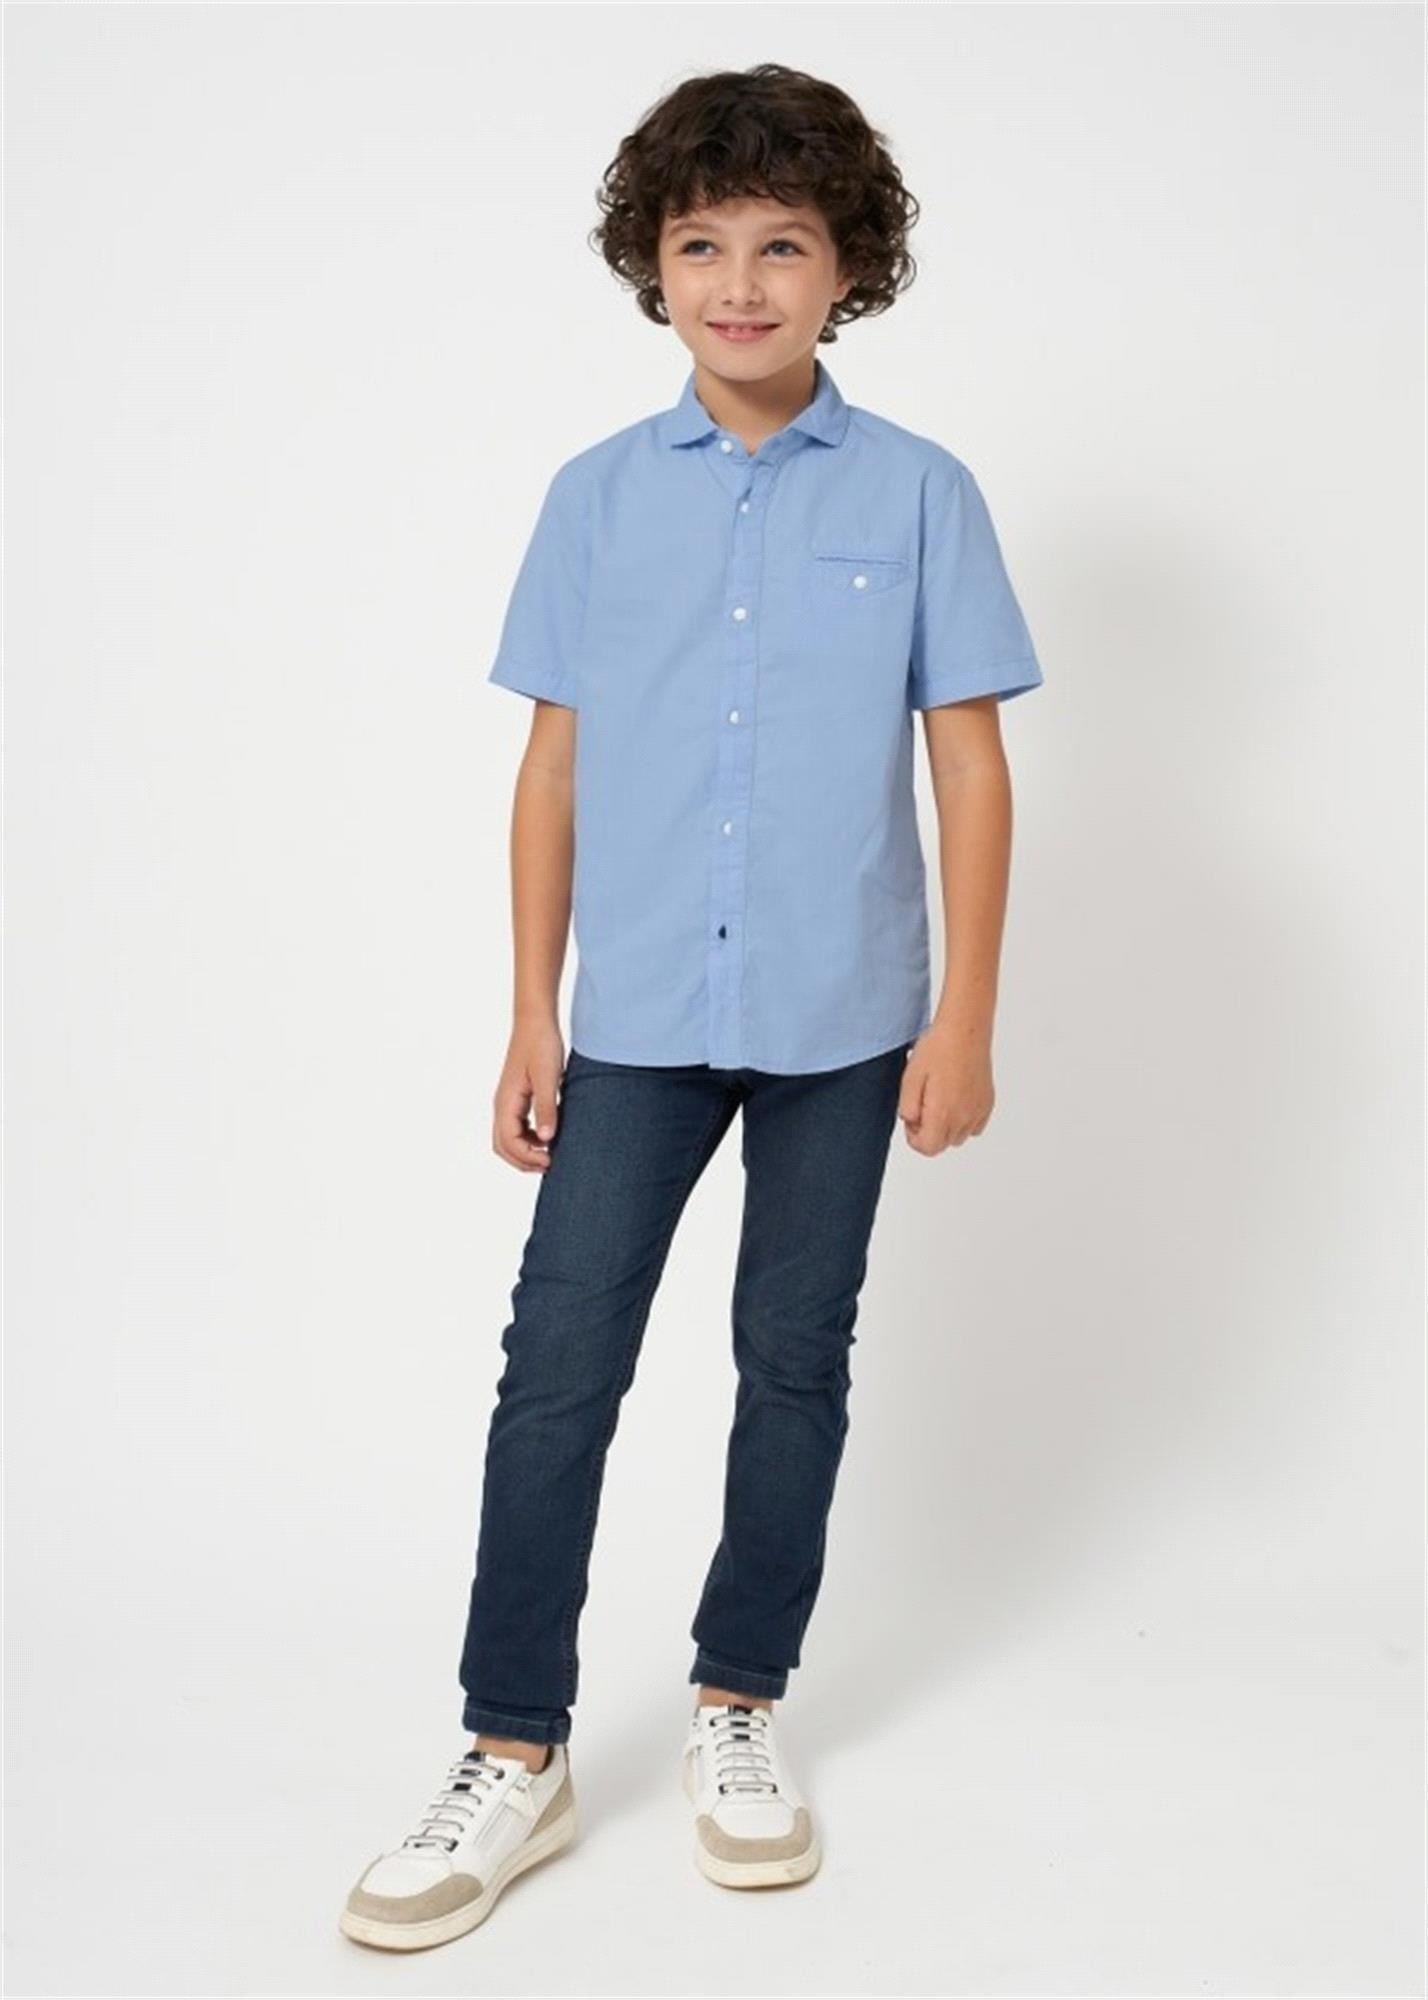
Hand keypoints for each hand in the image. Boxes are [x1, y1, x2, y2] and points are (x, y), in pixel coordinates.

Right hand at [493, 1022, 566, 1172]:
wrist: (535, 1022)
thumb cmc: (541, 1045)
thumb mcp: (548, 1078)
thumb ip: (546, 1108)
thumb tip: (547, 1139)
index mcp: (506, 1101)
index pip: (509, 1141)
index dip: (528, 1156)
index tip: (551, 1159)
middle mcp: (502, 1104)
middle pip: (503, 1146)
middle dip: (523, 1160)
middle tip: (549, 1164)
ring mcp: (507, 1101)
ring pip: (508, 1138)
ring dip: (525, 1151)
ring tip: (550, 1154)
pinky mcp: (516, 1097)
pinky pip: (516, 1126)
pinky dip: (528, 1138)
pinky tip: (547, 1137)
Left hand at [898, 1019, 994, 1155]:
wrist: (965, 1030)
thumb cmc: (938, 1049)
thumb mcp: (909, 1078)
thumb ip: (907, 1108)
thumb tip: (912, 1121)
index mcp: (943, 1114)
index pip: (928, 1148)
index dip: (914, 1138)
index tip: (911, 1119)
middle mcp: (964, 1117)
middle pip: (943, 1144)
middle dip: (928, 1131)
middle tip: (922, 1105)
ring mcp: (978, 1111)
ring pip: (959, 1136)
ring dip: (946, 1126)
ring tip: (938, 1099)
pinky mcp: (987, 1102)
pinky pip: (975, 1126)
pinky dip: (964, 1120)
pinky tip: (955, 1099)